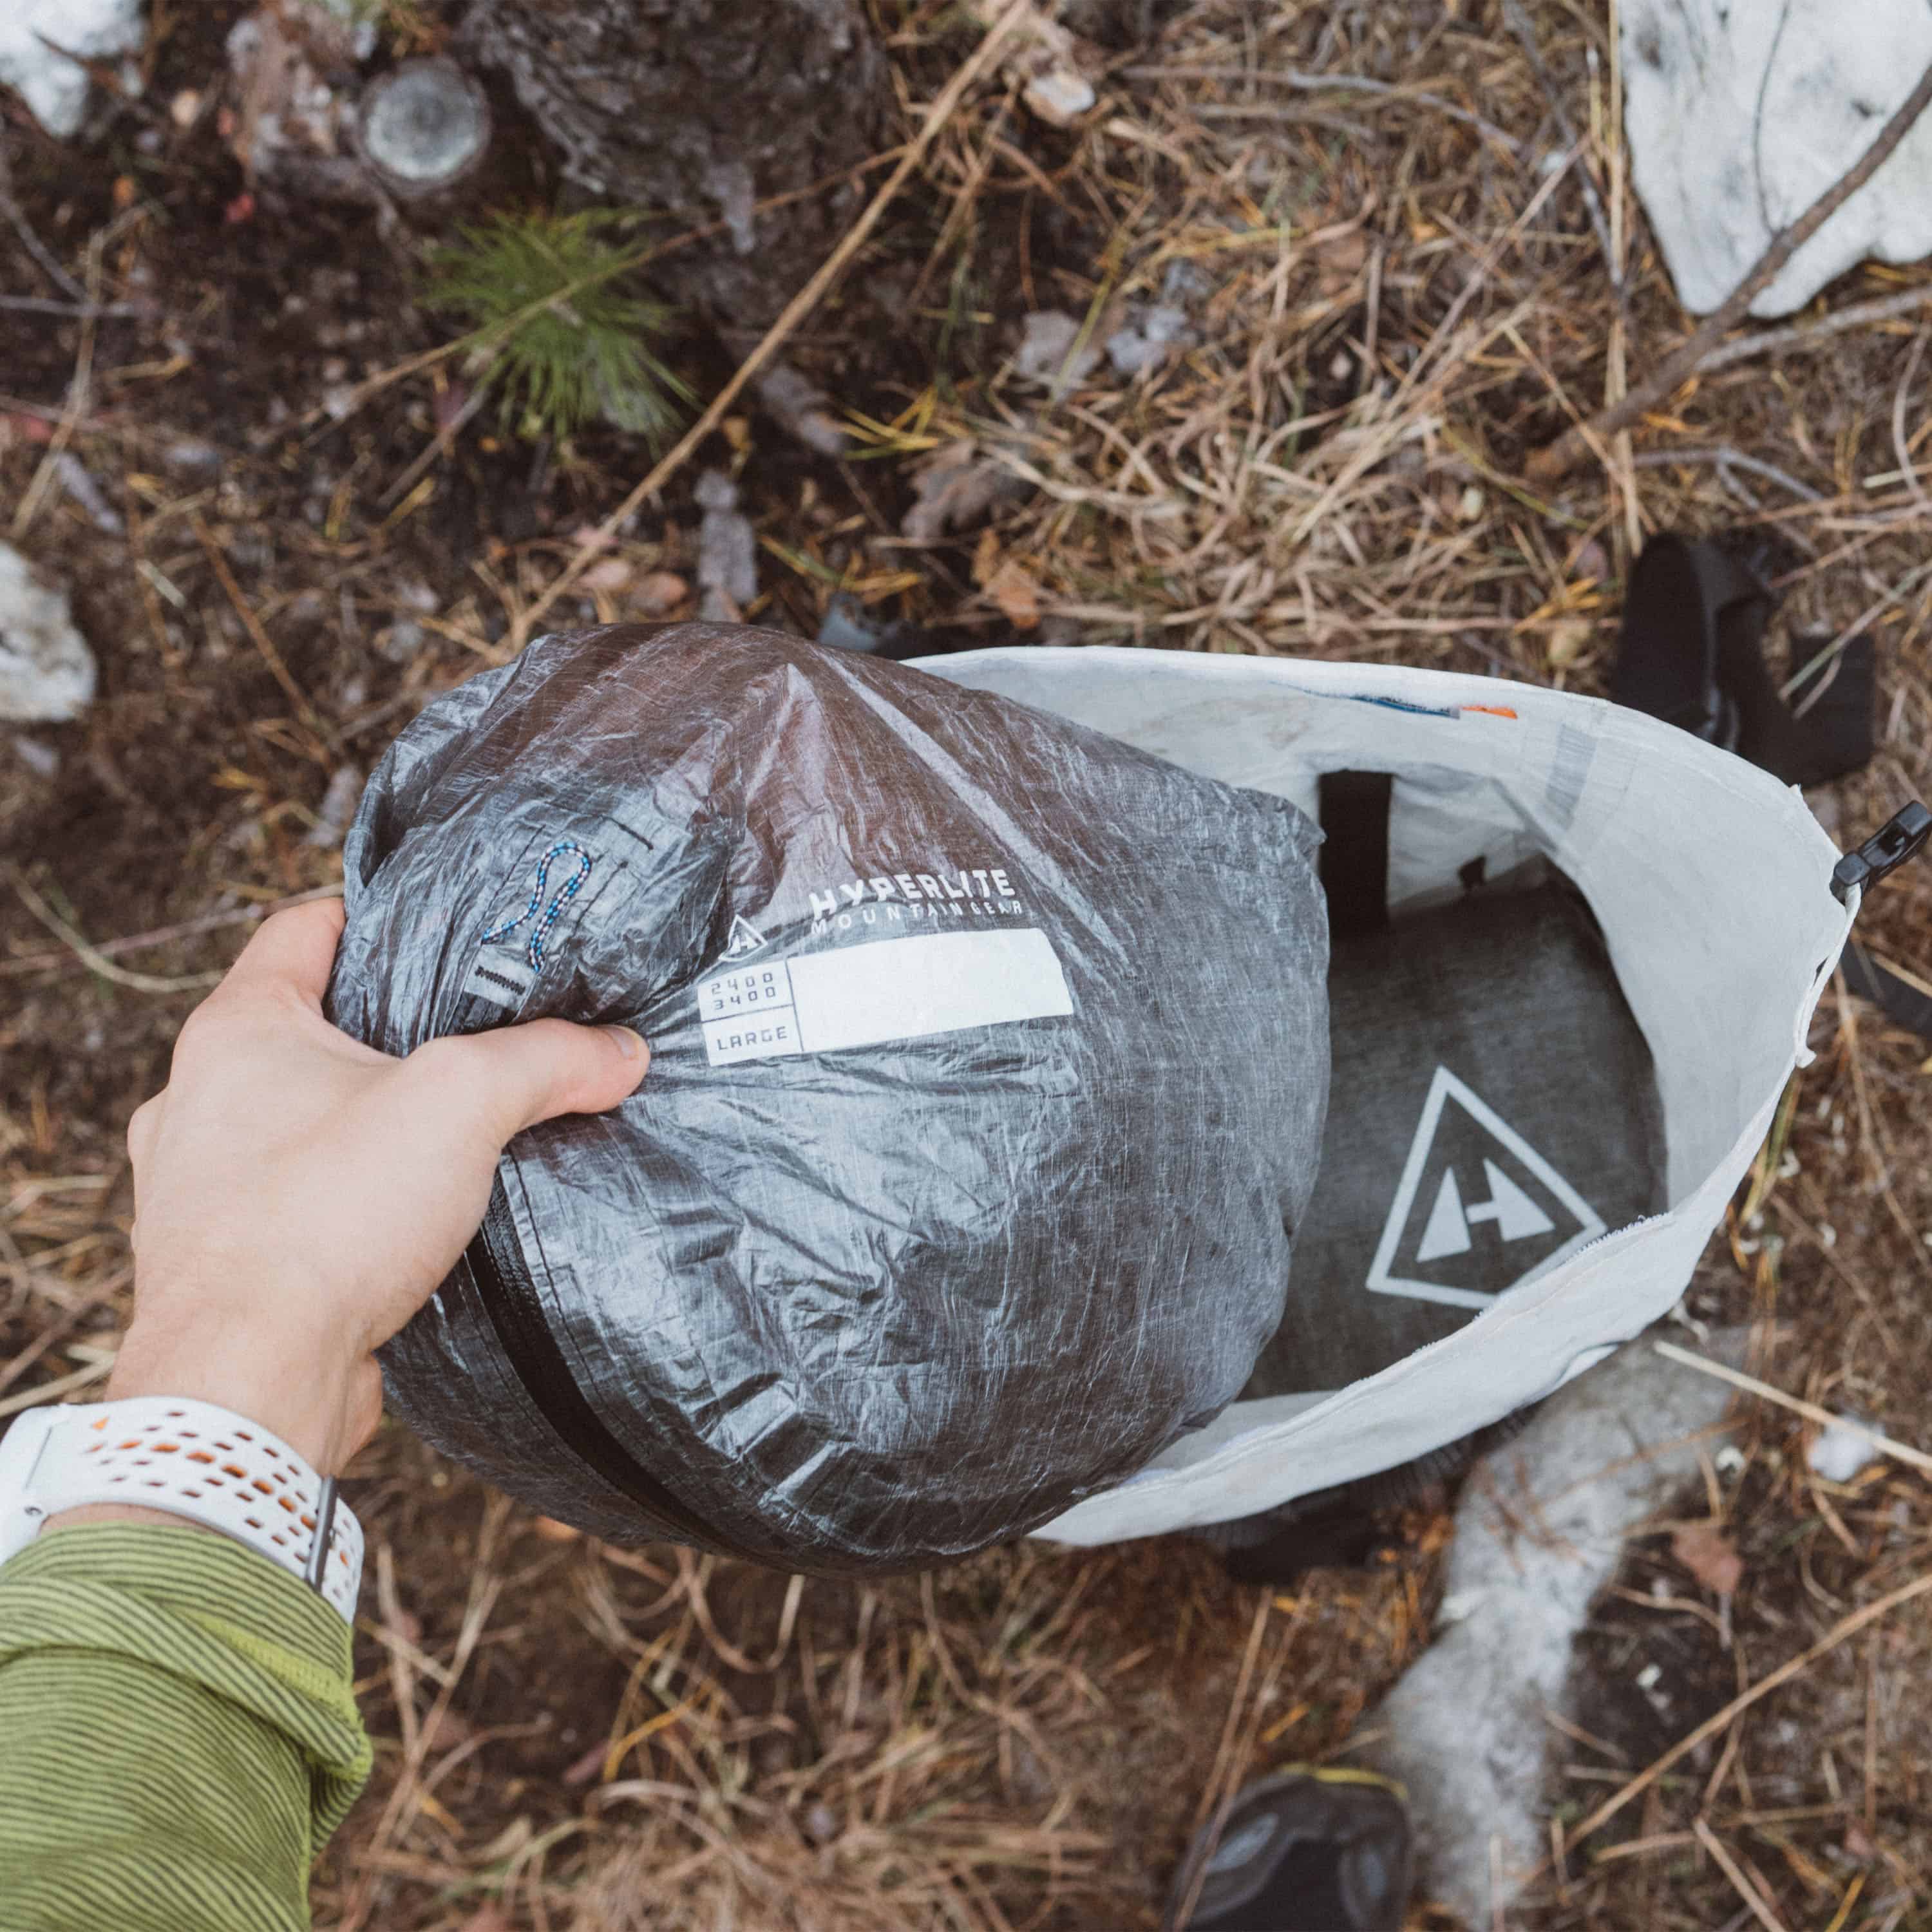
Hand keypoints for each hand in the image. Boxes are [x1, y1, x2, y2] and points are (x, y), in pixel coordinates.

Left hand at [102, 898, 646, 1477]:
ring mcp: (199, 1188)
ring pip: (297, 1124)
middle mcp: (197, 1099)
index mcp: (235, 1030)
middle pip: (305, 1029)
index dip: (377, 913)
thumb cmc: (324, 1219)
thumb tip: (619, 1050)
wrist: (250, 1381)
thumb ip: (547, 1059)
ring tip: (451, 1137)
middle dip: (388, 1034)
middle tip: (470, 1041)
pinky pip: (297, 1205)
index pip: (303, 927)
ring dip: (366, 1126)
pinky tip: (415, 1223)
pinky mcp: (224, 1263)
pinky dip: (351, 1204)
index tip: (440, 923)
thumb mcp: (462, 1102)